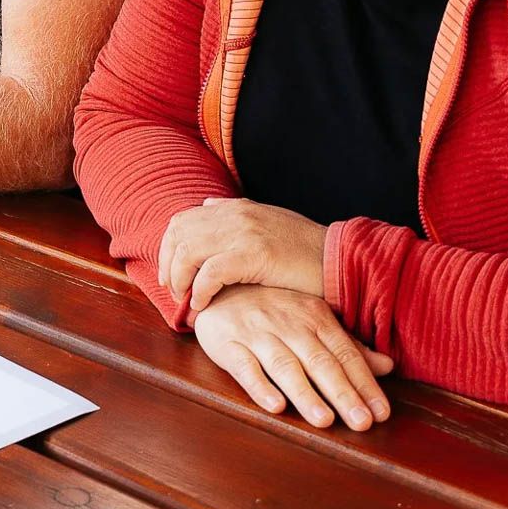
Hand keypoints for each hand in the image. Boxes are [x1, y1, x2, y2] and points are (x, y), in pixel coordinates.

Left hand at [159, 196, 328, 312]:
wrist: (339, 258)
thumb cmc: (304, 249)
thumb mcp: (268, 220)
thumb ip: (237, 214)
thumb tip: (208, 205)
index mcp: (236, 207)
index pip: (183, 219)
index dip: (168, 247)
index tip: (169, 273)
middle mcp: (235, 214)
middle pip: (178, 233)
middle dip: (168, 264)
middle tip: (173, 291)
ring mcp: (244, 232)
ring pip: (188, 251)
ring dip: (179, 279)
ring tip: (186, 300)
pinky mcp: (254, 255)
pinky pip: (210, 272)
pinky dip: (199, 290)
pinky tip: (203, 304)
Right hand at [192, 285, 393, 429]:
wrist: (219, 286)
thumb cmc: (273, 310)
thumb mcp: (312, 320)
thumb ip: (348, 346)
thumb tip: (387, 366)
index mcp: (315, 318)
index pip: (345, 354)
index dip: (364, 384)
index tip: (381, 413)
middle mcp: (289, 325)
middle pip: (320, 362)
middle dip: (343, 393)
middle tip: (362, 422)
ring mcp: (258, 334)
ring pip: (285, 366)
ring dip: (306, 394)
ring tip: (325, 421)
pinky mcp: (228, 344)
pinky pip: (245, 367)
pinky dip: (260, 386)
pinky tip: (275, 406)